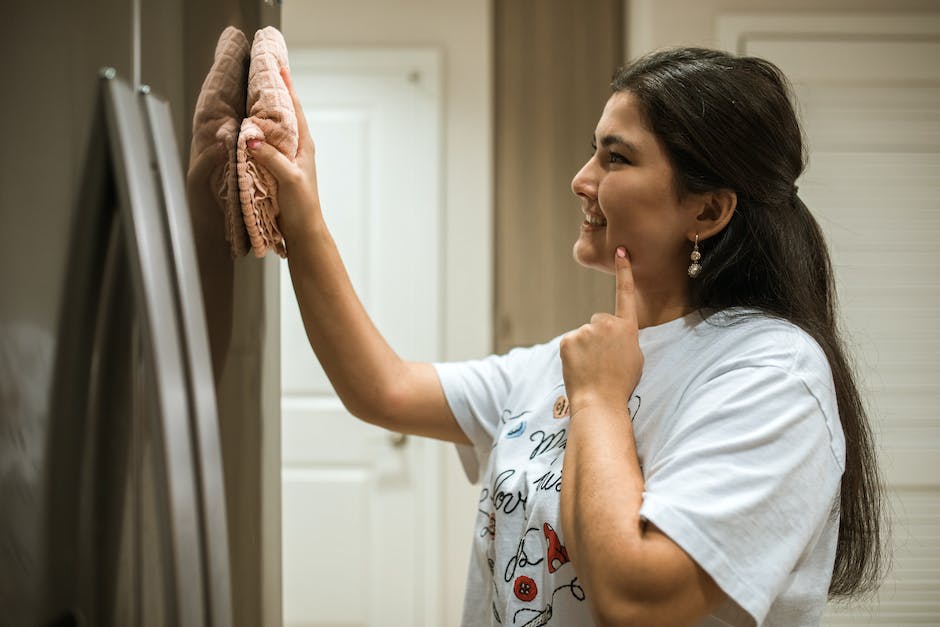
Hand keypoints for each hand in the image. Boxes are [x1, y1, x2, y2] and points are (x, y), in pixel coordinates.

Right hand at [246, 66, 321, 241]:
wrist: (303, 231)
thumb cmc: (302, 207)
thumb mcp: (289, 179)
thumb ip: (272, 158)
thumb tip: (251, 138)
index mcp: (304, 145)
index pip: (294, 108)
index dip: (286, 87)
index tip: (278, 66)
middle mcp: (296, 147)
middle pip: (283, 114)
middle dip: (272, 94)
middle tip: (261, 72)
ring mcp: (286, 158)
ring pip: (272, 128)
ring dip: (262, 112)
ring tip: (250, 93)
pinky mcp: (276, 169)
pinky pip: (264, 145)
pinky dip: (255, 133)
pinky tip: (245, 129)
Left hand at [560, 246, 643, 415]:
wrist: (600, 402)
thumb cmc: (621, 384)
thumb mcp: (635, 356)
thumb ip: (625, 337)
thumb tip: (616, 332)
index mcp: (627, 328)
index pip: (625, 294)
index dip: (624, 272)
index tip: (621, 251)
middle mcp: (606, 323)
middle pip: (599, 322)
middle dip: (598, 337)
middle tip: (603, 361)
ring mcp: (585, 331)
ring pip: (584, 335)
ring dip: (585, 348)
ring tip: (592, 368)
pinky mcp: (567, 339)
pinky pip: (570, 343)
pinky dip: (572, 354)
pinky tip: (579, 368)